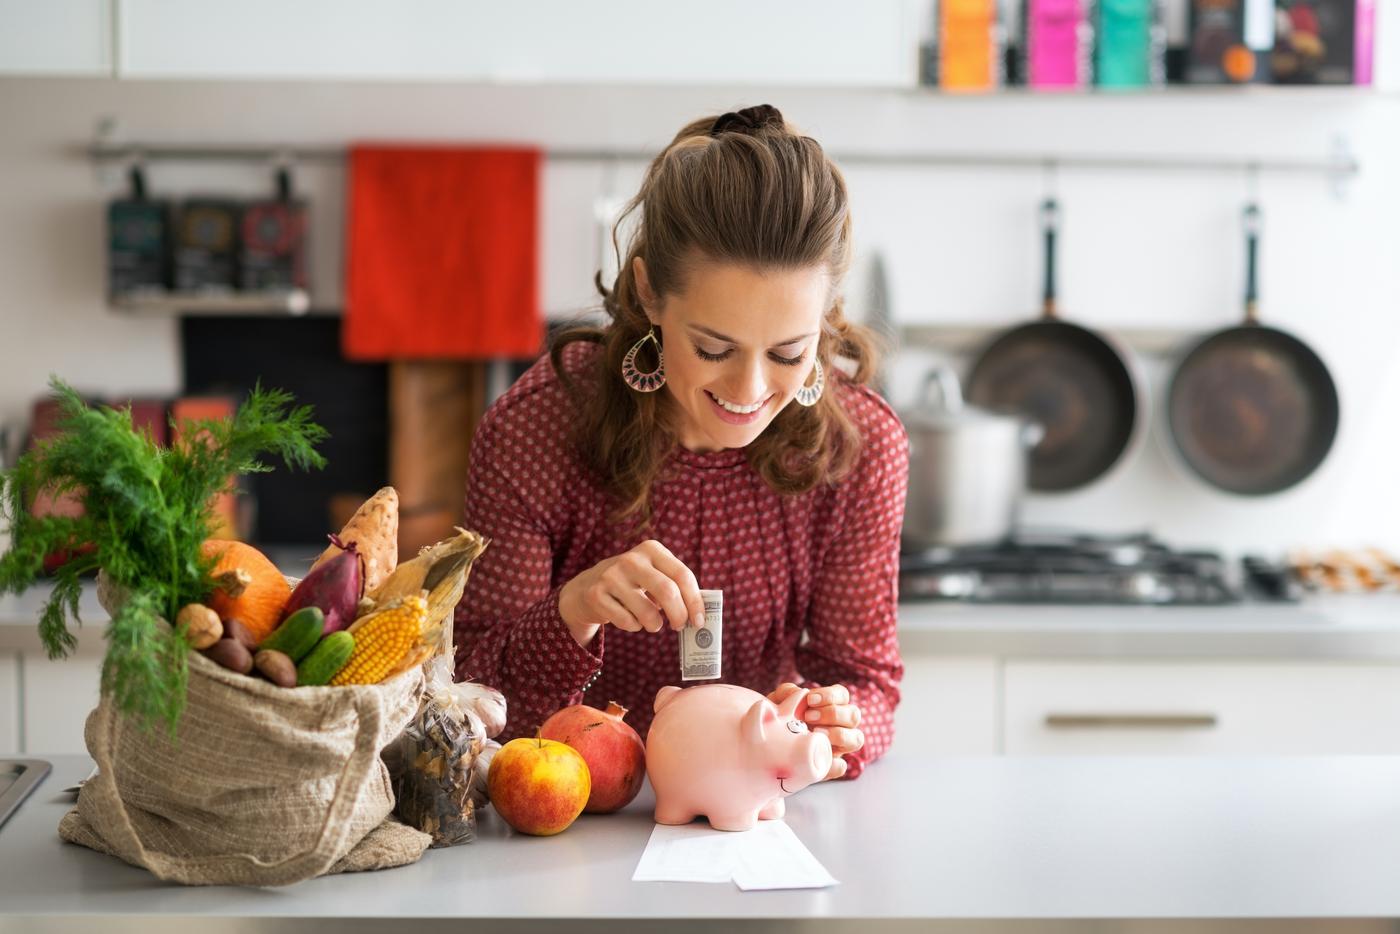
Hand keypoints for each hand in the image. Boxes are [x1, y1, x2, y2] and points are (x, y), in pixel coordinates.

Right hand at [559, 540, 706, 647]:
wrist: (585, 589)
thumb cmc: (631, 585)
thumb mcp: (652, 575)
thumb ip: (675, 587)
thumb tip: (700, 613)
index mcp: (651, 549)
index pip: (682, 574)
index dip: (695, 601)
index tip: (699, 621)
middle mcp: (631, 559)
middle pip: (668, 592)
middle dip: (679, 615)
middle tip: (680, 627)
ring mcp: (611, 576)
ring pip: (648, 612)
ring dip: (655, 625)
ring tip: (652, 623)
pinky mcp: (596, 595)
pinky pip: (628, 622)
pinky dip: (634, 626)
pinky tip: (629, 618)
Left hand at [768, 682, 862, 780]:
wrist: (767, 747)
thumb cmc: (779, 718)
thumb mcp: (779, 702)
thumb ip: (787, 693)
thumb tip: (797, 693)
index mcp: (831, 705)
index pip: (842, 695)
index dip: (830, 696)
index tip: (810, 699)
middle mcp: (841, 725)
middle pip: (854, 715)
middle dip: (833, 714)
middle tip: (808, 717)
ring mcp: (839, 746)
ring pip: (856, 739)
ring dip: (839, 735)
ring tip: (815, 733)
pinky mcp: (830, 766)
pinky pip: (841, 766)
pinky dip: (832, 764)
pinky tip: (816, 757)